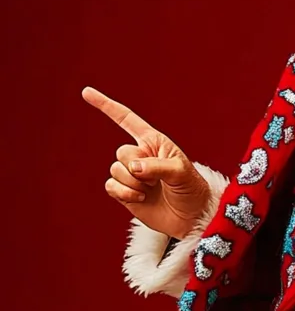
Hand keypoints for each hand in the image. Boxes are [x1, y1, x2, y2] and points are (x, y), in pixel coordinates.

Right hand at [82, 86, 211, 238]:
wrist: (191, 217)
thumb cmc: (192, 189)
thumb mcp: (181, 172)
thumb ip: (157, 166)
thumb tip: (133, 167)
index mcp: (153, 141)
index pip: (126, 119)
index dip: (106, 106)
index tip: (86, 92)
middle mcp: (139, 155)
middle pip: (122, 152)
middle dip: (138, 167)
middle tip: (158, 179)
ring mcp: (131, 174)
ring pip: (115, 170)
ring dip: (134, 182)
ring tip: (152, 189)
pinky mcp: (124, 192)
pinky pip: (111, 186)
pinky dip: (124, 192)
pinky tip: (140, 198)